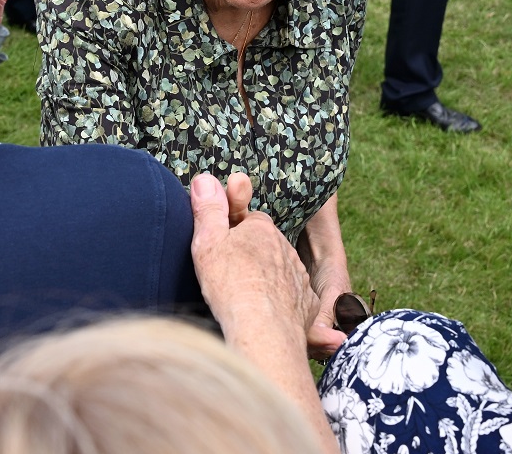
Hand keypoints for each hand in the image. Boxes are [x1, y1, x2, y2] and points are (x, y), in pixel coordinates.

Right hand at [190, 172, 340, 453]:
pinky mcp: (306, 307)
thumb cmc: (231, 285)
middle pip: (267, 245)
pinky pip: (293, 300)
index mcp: (261, 229)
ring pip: (281, 271)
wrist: (263, 332)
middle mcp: (285, 249)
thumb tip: (205, 177)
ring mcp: (299, 278)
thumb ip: (209, 209)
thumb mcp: (209, 242)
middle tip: (230, 272)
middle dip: (253, 253)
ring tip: (245, 298)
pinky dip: (281, 304)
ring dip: (267, 278)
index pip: (250, 220)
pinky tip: (265, 316)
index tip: (223, 243)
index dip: (235, 230)